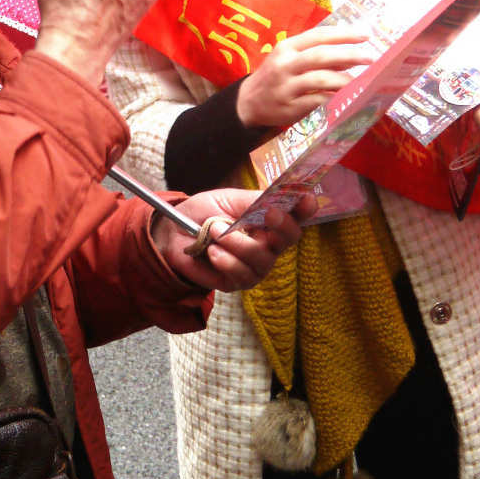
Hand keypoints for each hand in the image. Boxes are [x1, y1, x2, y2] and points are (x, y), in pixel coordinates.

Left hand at [151, 187, 315, 292]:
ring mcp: (256, 265)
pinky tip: (211, 252)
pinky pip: (242, 274)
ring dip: (237, 242)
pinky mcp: (238, 281)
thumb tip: (279, 197)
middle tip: (267, 215)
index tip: (306, 200)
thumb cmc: (202, 213)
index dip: (305, 209)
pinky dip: (225, 260)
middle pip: (290, 237)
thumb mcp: (228, 199)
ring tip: (213, 231)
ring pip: (263, 258)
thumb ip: (253, 201)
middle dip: (281, 225)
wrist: (172, 233)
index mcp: (268, 220)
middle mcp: (268, 243)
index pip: (296, 216)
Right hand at [235, 23, 369, 131]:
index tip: (365, 36)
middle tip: (370, 58)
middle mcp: (285, 64)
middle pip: (321, 55)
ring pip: (320, 79)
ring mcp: (286, 86)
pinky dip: (334, 98)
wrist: (248, 102)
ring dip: (344, 79)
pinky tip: (346, 97)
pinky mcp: (289, 106)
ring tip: (361, 82)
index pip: (318, 35)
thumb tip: (351, 56)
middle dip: (349, 55)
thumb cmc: (275, 76)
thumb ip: (317, 55)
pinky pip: (317, 100)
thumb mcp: (290, 59)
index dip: (344, 34)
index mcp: (287, 47)